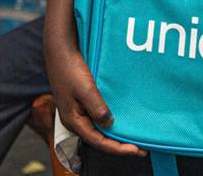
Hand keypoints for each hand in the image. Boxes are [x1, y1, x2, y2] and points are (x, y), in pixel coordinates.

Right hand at [45, 40, 145, 156]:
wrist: (60, 52)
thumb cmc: (70, 69)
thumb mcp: (85, 89)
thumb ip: (97, 107)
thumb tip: (109, 124)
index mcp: (74, 121)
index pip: (99, 142)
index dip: (118, 148)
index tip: (137, 150)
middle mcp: (76, 120)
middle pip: (100, 139)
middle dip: (119, 145)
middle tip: (141, 148)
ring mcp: (79, 112)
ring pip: (99, 130)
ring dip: (116, 134)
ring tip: (134, 137)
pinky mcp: (82, 103)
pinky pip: (98, 118)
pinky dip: (111, 122)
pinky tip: (122, 120)